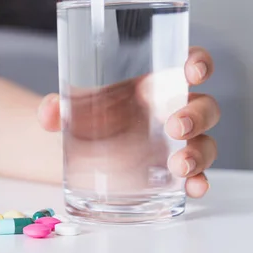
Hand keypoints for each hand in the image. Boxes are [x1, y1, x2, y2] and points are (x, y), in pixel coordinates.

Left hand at [37, 46, 219, 198]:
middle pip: (203, 105)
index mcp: (154, 84)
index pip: (187, 64)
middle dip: (196, 114)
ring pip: (205, 141)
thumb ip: (55, 107)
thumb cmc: (85, 118)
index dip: (197, 63)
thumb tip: (48, 112)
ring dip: (199, 152)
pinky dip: (199, 182)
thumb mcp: (69, 109)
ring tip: (178, 165)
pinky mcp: (173, 170)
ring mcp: (177, 142)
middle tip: (174, 126)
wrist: (78, 152)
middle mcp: (172, 110)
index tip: (191, 71)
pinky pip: (197, 175)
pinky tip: (193, 189)